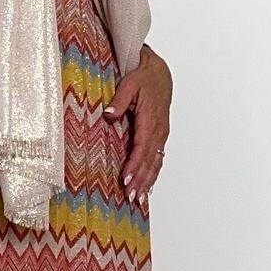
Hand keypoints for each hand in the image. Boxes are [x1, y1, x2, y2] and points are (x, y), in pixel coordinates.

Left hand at [103, 45, 171, 205]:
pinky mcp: (160, 136)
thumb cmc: (144, 77)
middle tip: (131, 197)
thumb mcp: (129, 83)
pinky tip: (147, 186)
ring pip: (156, 162)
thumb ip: (119, 100)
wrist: (160, 72)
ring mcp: (161, 134)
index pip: (142, 147)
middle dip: (141, 180)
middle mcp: (158, 130)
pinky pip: (158, 159)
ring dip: (147, 181)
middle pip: (150, 160)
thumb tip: (109, 114)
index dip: (135, 165)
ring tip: (138, 198)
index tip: (126, 179)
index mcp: (150, 119)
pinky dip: (153, 174)